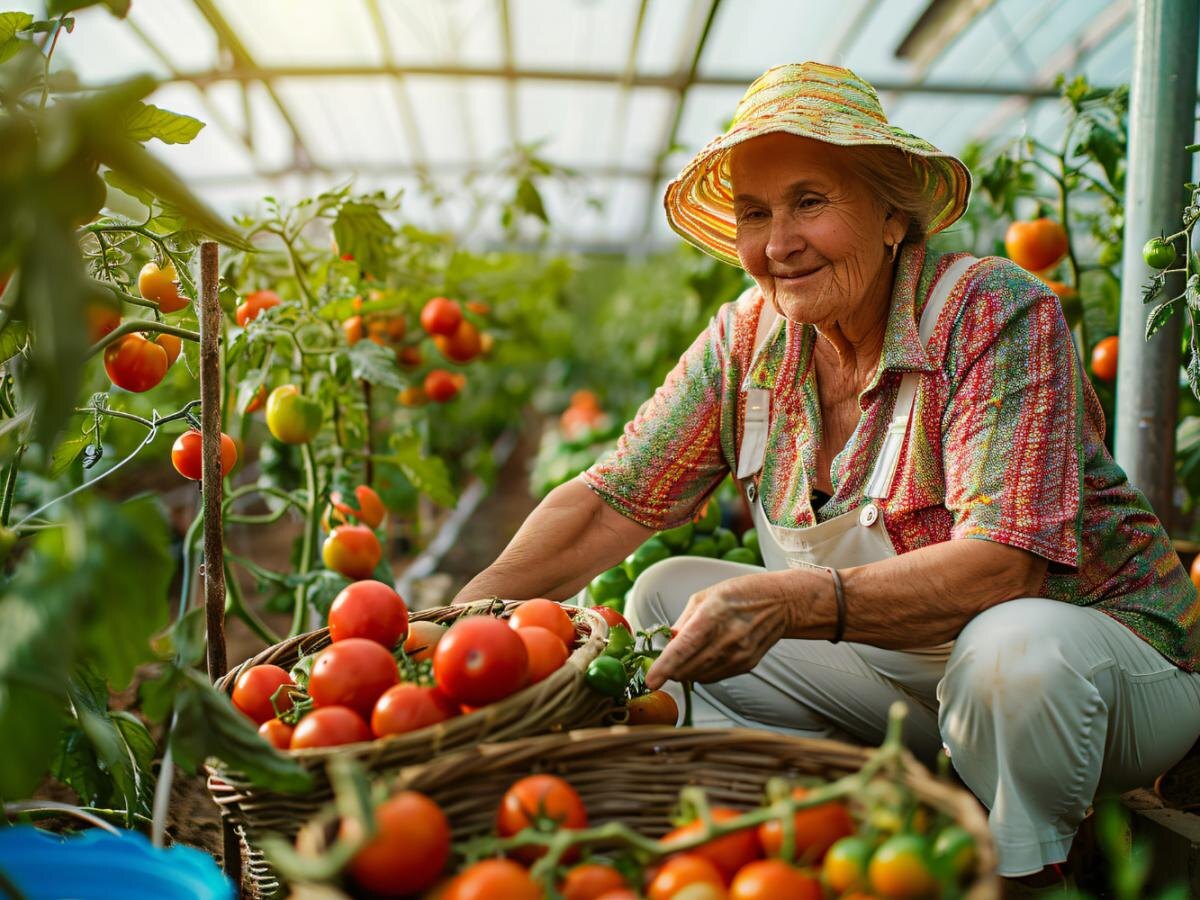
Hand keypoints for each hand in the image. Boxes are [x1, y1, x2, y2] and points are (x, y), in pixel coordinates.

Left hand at [645, 571, 792, 688]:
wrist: (780, 603)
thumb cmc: (739, 594)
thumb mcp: (705, 596)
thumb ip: (683, 622)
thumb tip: (667, 642)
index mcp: (714, 614)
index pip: (684, 647)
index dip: (665, 666)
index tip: (651, 680)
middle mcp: (728, 638)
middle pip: (689, 668)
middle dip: (671, 669)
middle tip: (664, 662)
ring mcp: (740, 654)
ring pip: (700, 677)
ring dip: (686, 672)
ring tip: (688, 655)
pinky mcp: (747, 665)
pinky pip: (714, 677)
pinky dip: (702, 672)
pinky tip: (705, 657)